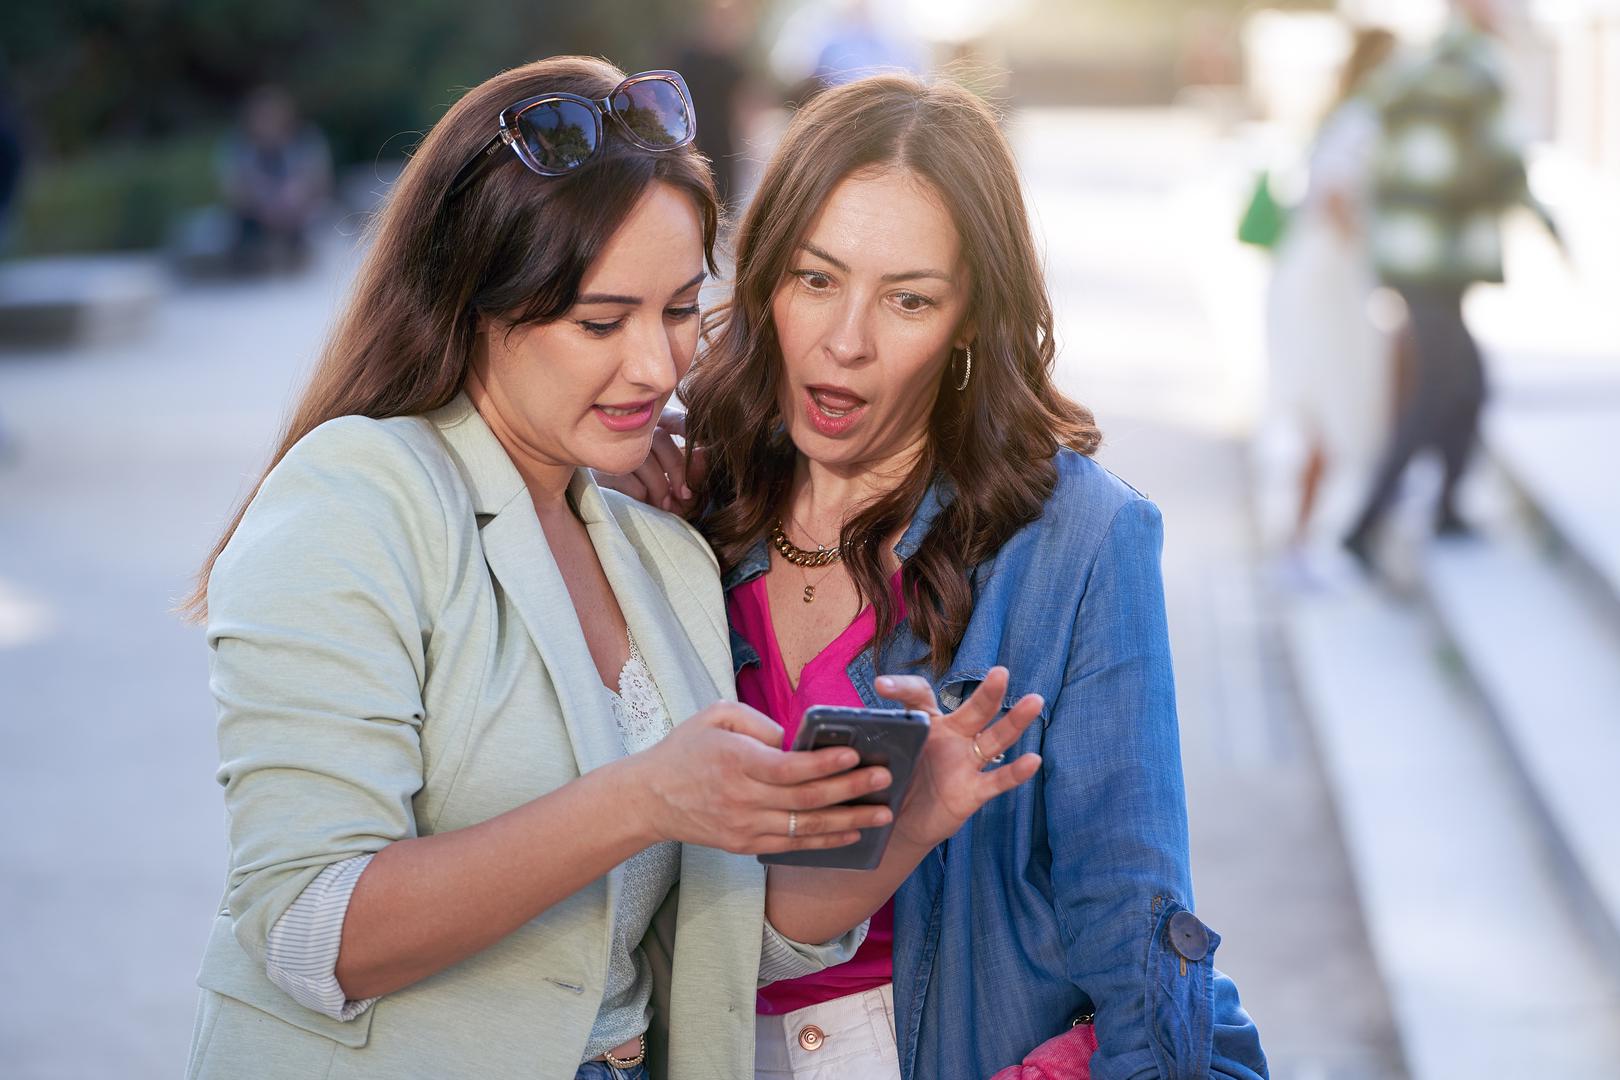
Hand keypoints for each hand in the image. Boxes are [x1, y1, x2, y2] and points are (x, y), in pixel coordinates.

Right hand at [595, 408, 705, 513]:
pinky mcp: (598, 468)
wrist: (615, 513)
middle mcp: (629, 431)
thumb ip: (691, 469)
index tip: (706, 442)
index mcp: (651, 427)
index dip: (689, 427)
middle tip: (686, 495)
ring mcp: (610, 448)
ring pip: (642, 460)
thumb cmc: (651, 491)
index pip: (673, 418)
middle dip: (677, 469)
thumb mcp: (675, 481)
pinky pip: (626, 478)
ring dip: (660, 487)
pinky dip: (640, 494)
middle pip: (658, 438)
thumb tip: (704, 455)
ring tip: (665, 505)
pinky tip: (643, 502)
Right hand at [626, 700, 894, 854]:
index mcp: (737, 761)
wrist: (649, 798)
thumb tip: (796, 739)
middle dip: (852, 790)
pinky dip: (824, 841)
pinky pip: (792, 845)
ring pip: (805, 827)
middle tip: (886, 779)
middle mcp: (743, 798)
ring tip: (883, 814)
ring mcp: (745, 827)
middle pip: (806, 799)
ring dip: (849, 822)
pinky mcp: (745, 846)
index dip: (825, 763)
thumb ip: (758, 722)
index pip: (790, 768)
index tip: (856, 753)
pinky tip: (851, 834)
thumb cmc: (686, 749)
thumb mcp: (716, 716)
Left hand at [875, 667, 1042, 850]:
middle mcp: (952, 735)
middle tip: (1000, 671)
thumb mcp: (879, 753)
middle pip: (973, 710)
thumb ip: (869, 736)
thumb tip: (829, 726)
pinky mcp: (973, 791)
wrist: (900, 821)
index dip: (902, 688)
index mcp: (925, 720)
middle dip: (987, 692)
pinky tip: (1032, 760)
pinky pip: (997, 780)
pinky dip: (1015, 772)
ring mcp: (966, 761)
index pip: (919, 695)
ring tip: (1035, 701)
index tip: (881, 687)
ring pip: (995, 737)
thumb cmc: (893, 776)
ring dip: (1015, 721)